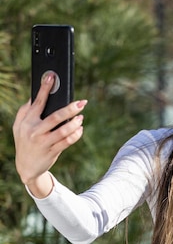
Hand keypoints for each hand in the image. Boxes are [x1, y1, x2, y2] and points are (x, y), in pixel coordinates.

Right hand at [13, 73, 86, 195]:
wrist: (26, 167)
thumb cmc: (25, 141)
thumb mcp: (19, 126)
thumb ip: (25, 111)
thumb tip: (35, 96)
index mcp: (27, 121)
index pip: (38, 102)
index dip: (45, 88)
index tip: (52, 77)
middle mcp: (35, 131)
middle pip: (55, 117)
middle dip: (70, 108)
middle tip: (82, 103)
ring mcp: (43, 142)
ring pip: (63, 131)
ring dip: (75, 123)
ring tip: (81, 117)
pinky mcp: (52, 152)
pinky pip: (67, 142)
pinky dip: (75, 135)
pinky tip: (80, 129)